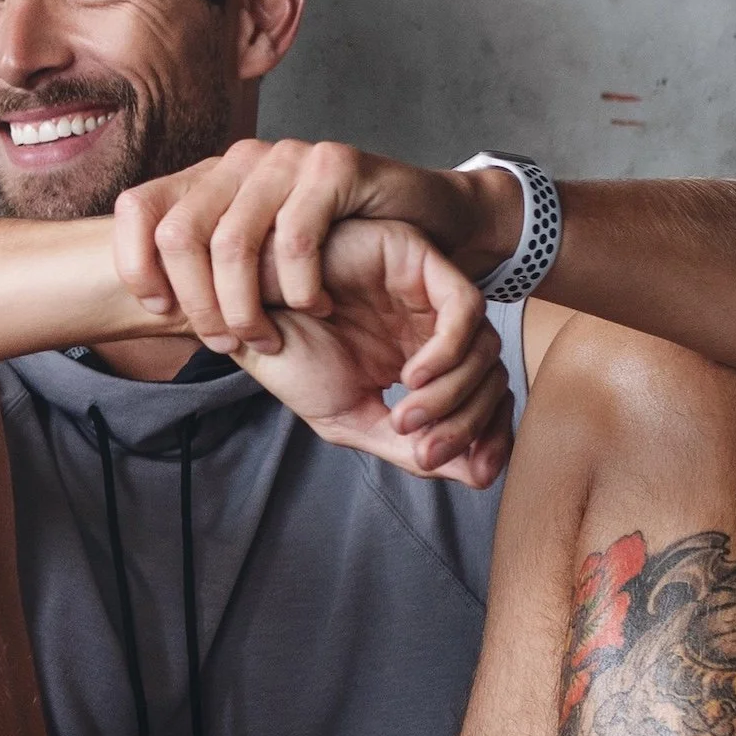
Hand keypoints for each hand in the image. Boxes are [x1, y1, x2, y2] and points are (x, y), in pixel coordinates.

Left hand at [112, 138, 515, 351]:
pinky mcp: (334, 165)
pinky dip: (299, 287)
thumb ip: (202, 271)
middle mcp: (238, 161)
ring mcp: (285, 158)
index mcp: (207, 179)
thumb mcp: (253, 262)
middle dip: (197, 304)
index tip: (160, 312)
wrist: (419, 221)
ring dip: (243, 306)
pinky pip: (296, 237)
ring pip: (232, 241)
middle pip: (178, 234)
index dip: (135, 265)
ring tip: (266, 336)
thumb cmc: (329, 252)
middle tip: (225, 343)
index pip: (136, 208)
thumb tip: (143, 306)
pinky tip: (315, 308)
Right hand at [234, 217, 512, 486]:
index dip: (491, 436)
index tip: (476, 471)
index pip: (484, 398)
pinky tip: (411, 377)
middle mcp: (432, 327)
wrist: (244, 315)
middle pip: (491, 377)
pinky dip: (448, 352)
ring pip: (484, 347)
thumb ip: (408, 447)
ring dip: (451, 395)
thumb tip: (478, 475)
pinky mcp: (418, 260)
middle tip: (424, 450)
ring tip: (403, 416)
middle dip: (468, 423)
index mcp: (419, 360)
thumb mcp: (350, 419)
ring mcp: (428, 294)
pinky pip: (463, 309)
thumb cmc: (289, 360)